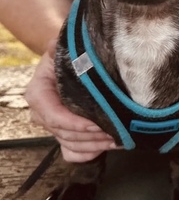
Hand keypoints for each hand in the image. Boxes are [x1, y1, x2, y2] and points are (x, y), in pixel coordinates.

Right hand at [25, 40, 119, 161]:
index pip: (53, 116)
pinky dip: (90, 153)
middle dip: (91, 136)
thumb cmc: (70, 54)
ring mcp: (55, 127)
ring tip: (119, 138)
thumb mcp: (64, 48)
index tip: (97, 124)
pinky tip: (109, 145)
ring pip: (70, 145)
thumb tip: (54, 45)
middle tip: (117, 131)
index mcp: (38, 93)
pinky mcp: (66, 135)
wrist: (72, 60)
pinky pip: (73, 154)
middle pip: (64, 134)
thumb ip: (59, 48)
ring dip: (95, 145)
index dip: (75, 124)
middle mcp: (43, 113)